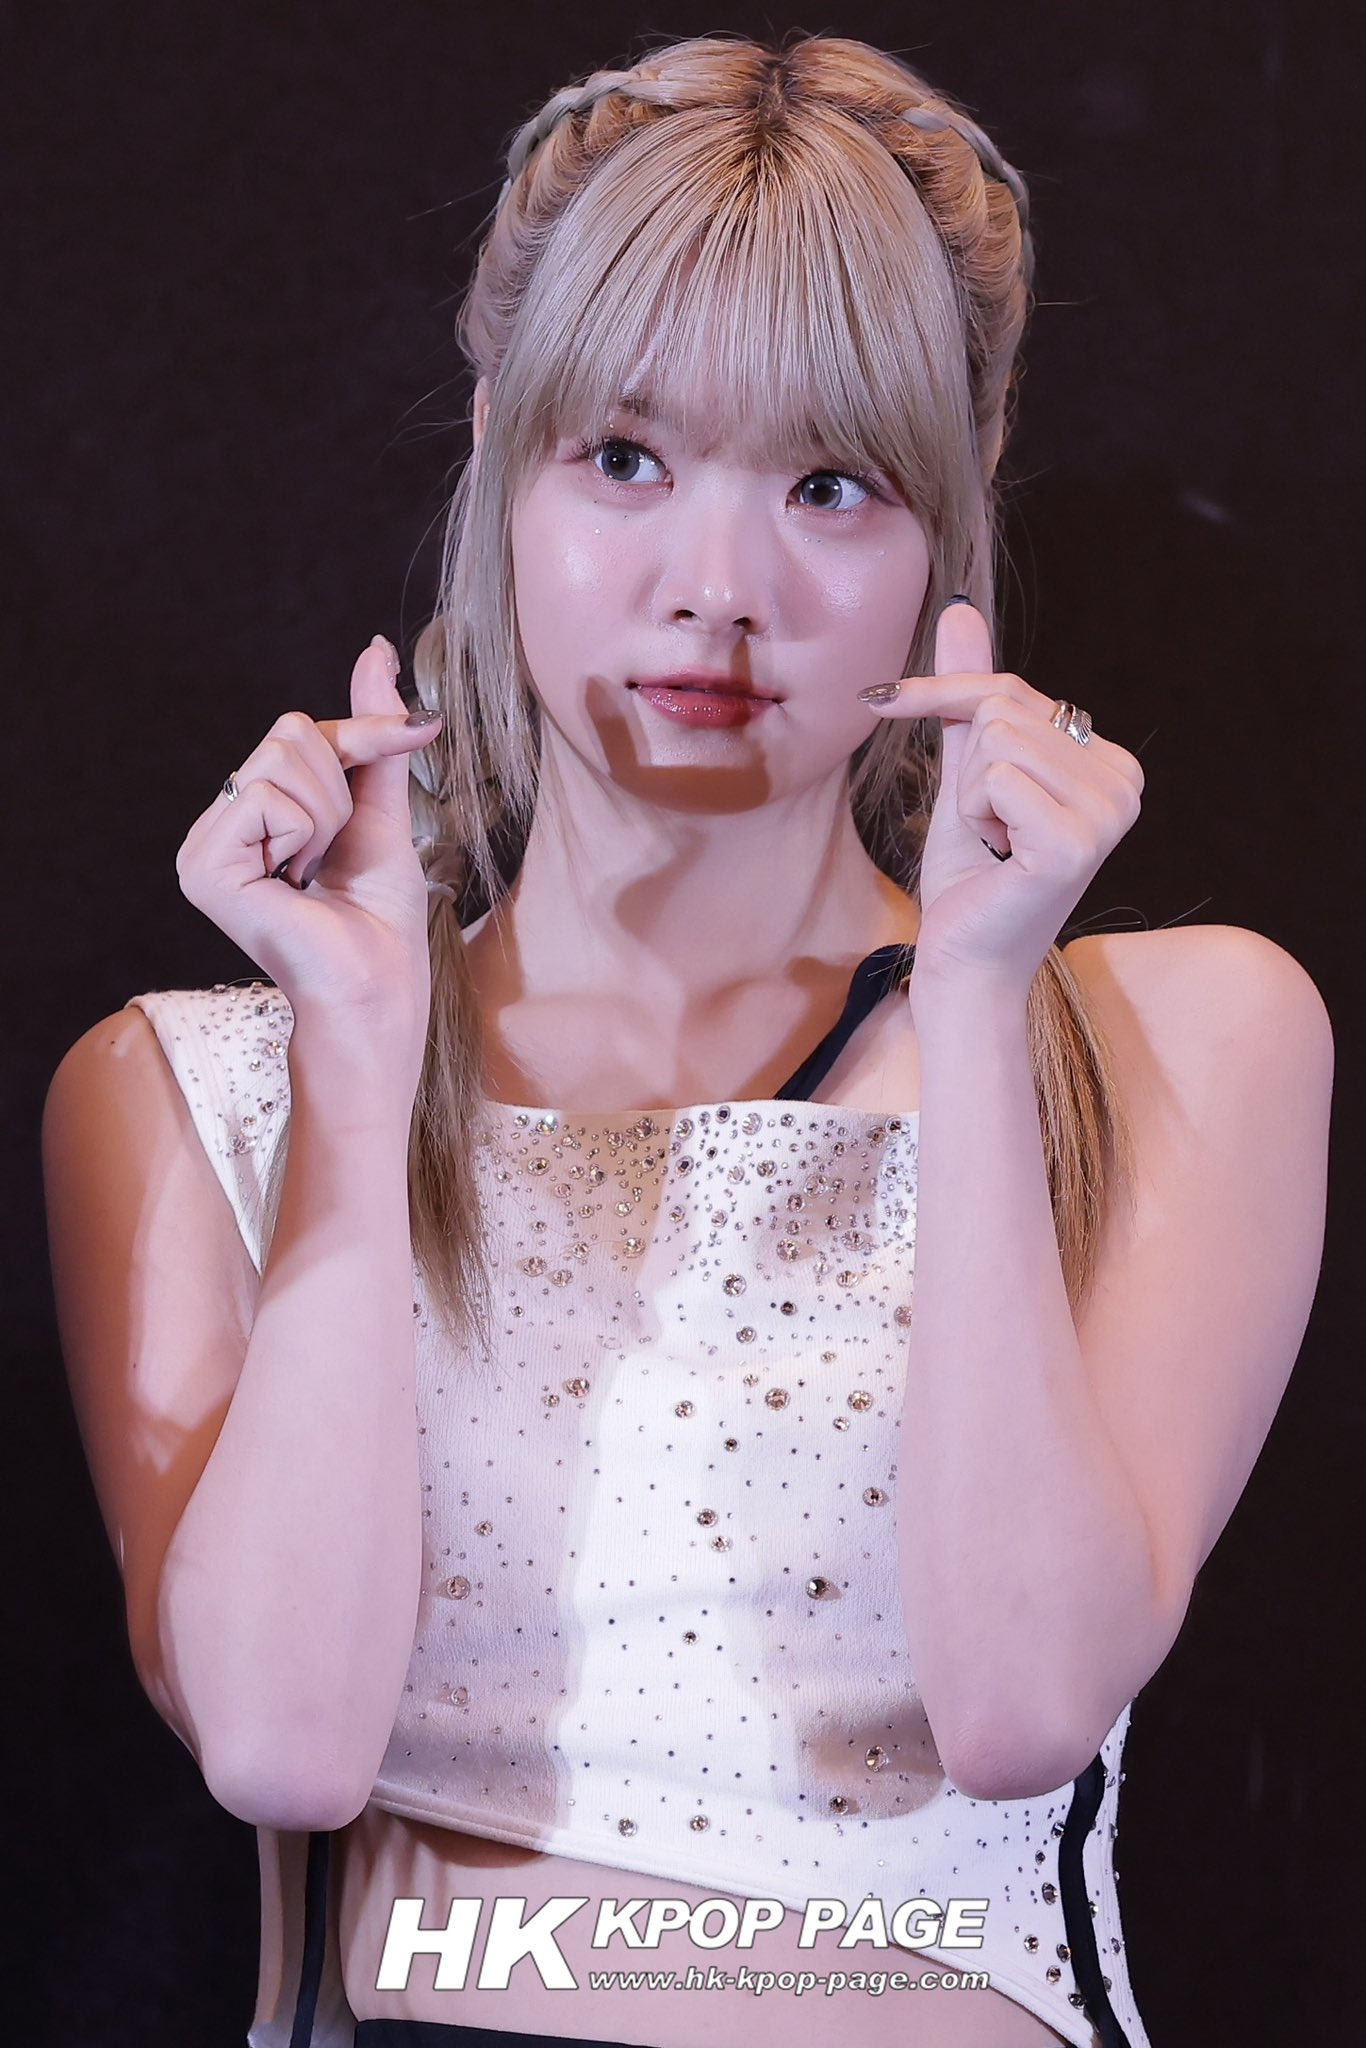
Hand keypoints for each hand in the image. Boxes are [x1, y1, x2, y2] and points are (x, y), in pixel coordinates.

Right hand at [175, 636, 443, 1073]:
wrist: (377, 986)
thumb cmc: (379, 916)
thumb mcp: (380, 805)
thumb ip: (371, 732)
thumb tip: (375, 648)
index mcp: (250, 815)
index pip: (300, 730)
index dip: (362, 741)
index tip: (413, 743)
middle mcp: (217, 826)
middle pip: (288, 734)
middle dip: (339, 790)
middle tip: (333, 856)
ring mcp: (202, 847)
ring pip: (280, 759)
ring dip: (327, 815)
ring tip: (315, 872)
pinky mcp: (202, 866)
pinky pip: (268, 795)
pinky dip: (304, 833)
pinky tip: (295, 883)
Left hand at [859, 601, 1143, 1000]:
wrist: (964, 962)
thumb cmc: (970, 878)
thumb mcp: (967, 772)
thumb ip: (971, 696)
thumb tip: (959, 607)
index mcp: (1113, 764)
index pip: (1011, 691)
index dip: (943, 699)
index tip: (883, 700)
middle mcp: (1126, 783)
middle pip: (1002, 711)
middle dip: (966, 772)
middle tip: (987, 831)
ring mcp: (1108, 815)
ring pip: (996, 739)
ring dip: (970, 797)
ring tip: (995, 845)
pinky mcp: (1074, 843)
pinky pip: (994, 778)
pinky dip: (974, 817)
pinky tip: (998, 859)